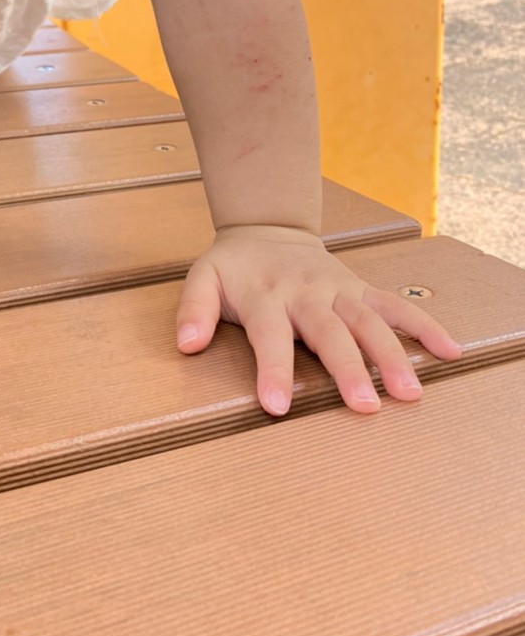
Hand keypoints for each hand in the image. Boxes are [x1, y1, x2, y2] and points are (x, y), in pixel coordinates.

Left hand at [175, 224, 462, 415]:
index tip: (277, 406)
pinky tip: (449, 351)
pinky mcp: (360, 289)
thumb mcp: (202, 278)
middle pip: (329, 332)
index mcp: (265, 297)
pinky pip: (395, 305)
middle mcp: (306, 294)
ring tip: (410, 393)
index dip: (273, 370)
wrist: (267, 228)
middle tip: (364, 407)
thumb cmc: (234, 267)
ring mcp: (338, 290)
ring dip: (391, 355)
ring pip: (369, 321)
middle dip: (347, 369)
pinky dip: (424, 326)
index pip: (269, 337)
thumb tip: (185, 344)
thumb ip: (193, 310)